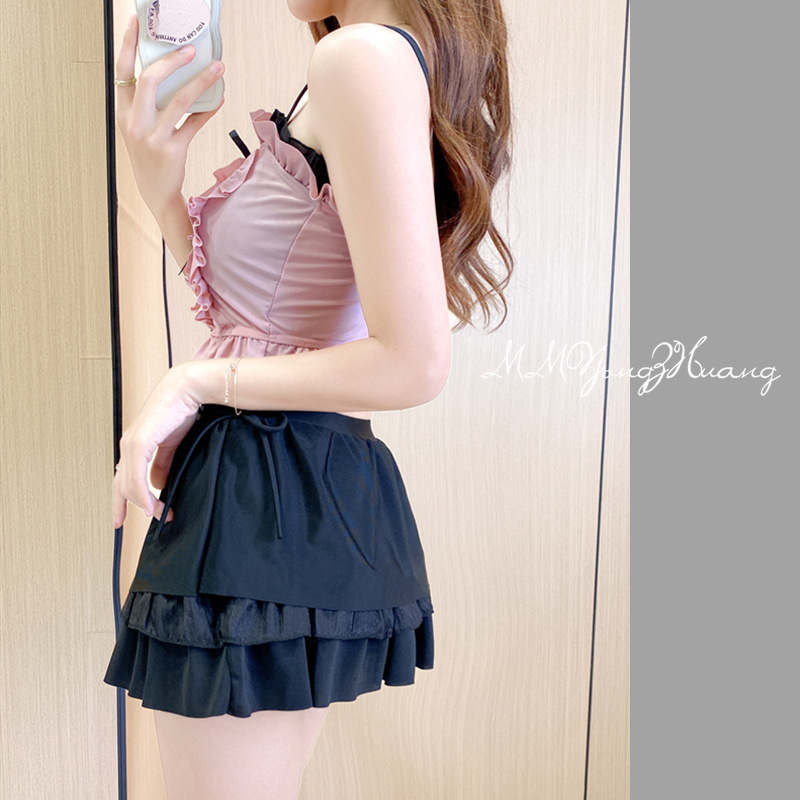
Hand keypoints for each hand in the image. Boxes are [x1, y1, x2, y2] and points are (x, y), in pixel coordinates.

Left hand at [111, 364, 201, 528]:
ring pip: (128, 483)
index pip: (124, 476)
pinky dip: (143, 493)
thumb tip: (157, 483)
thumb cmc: (182, 410)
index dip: (122, 498)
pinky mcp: (140, 442)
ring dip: (144, 503)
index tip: (123, 516)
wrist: (188, 390)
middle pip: (120, 484)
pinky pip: (136, 476)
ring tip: (159, 514)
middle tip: (132, 522)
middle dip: (124, 506)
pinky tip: (152, 504)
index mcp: (136, 444)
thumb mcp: (173, 444)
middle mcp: (129, 445)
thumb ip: (163, 463)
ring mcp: (132, 444)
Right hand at [115, 13, 225, 215]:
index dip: (128, 45)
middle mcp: (134, 123)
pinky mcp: (172, 150)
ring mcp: (152, 138)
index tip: (136, 22)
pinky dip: (207, 110)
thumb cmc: (149, 157)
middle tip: (191, 49)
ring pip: (178, 100)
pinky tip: (219, 101)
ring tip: (218, 68)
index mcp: (122, 112)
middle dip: (171, 60)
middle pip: (149, 80)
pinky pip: (193, 124)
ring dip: (200, 82)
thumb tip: (171, 74)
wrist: (156, 193)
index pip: (122, 71)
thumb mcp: (139, 129)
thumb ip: (147, 104)